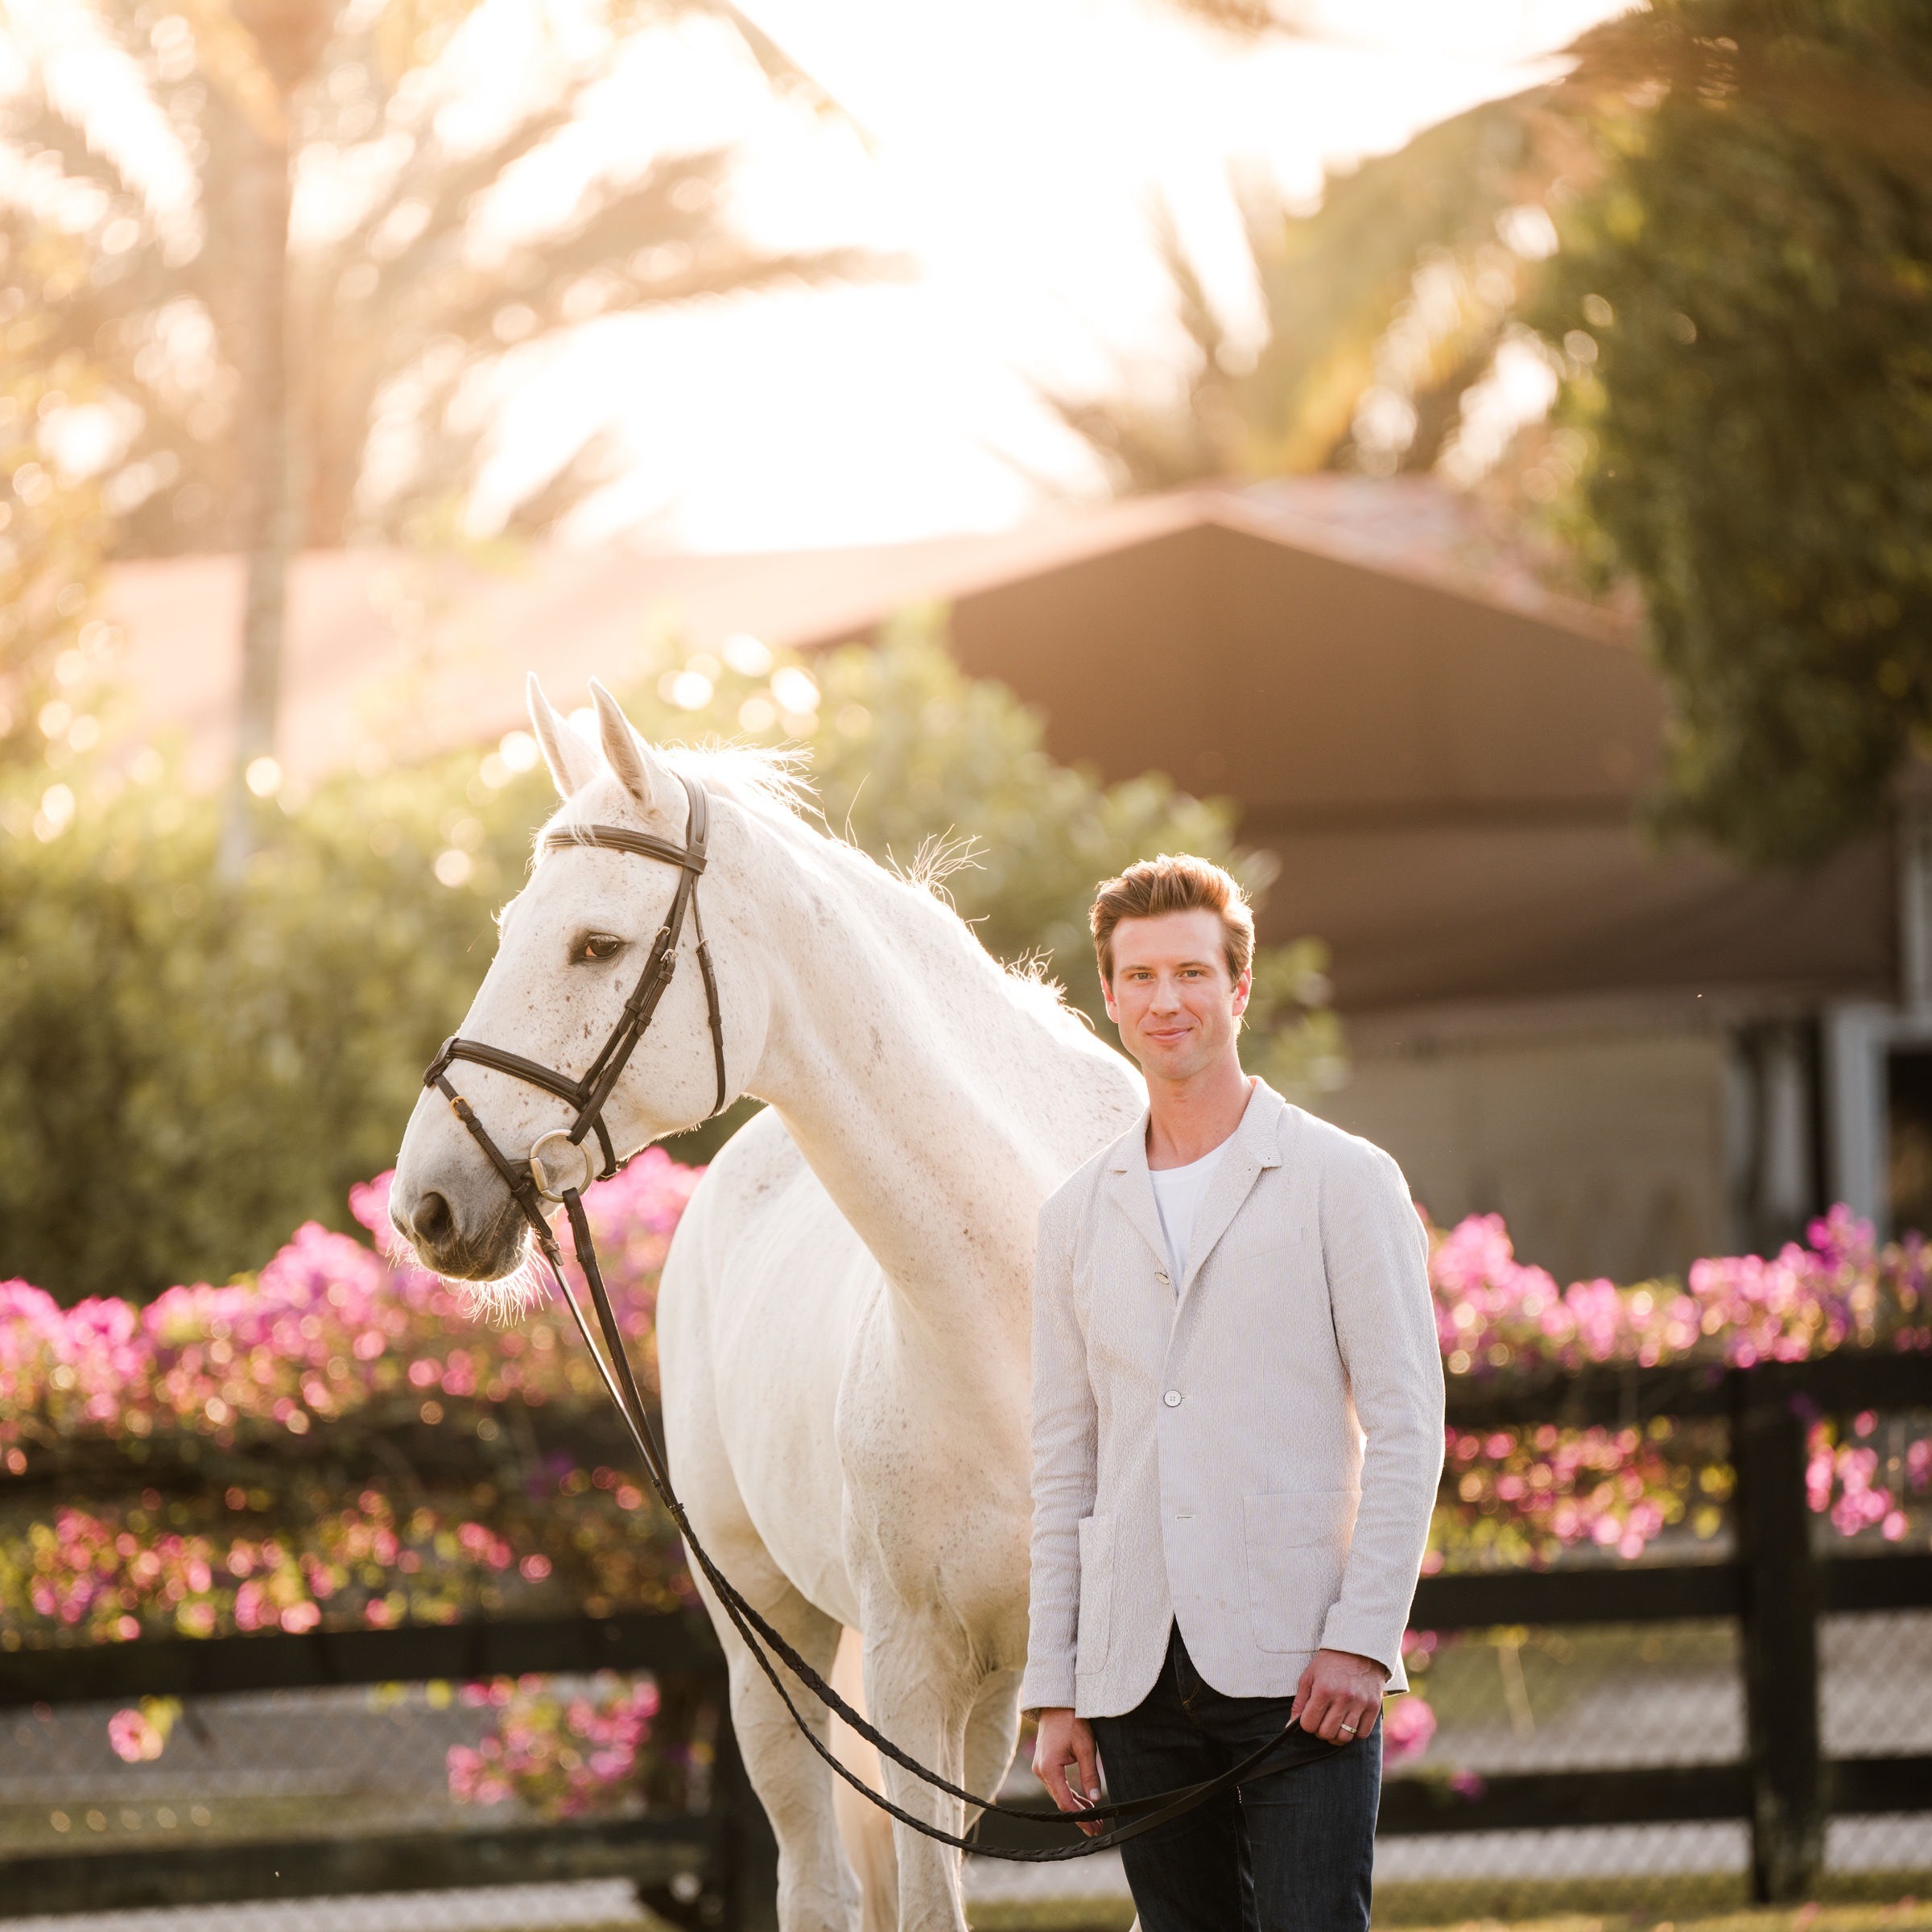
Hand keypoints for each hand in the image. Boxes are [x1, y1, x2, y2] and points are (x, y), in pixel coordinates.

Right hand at [1032, 1707, 1104, 1835]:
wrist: (1056, 1704)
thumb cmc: (1071, 1720)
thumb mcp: (1085, 1747)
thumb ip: (1090, 1774)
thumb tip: (1095, 1799)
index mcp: (1049, 1768)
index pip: (1065, 1802)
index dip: (1080, 1817)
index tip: (1093, 1826)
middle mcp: (1040, 1771)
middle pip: (1061, 1801)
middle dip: (1079, 1815)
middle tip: (1097, 1827)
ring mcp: (1040, 1767)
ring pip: (1059, 1794)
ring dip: (1075, 1806)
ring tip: (1094, 1817)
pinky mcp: (1044, 1764)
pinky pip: (1057, 1785)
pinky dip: (1070, 1794)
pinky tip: (1083, 1802)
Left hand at [1291, 1648, 1386, 1745]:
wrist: (1357, 1648)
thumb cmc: (1330, 1663)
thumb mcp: (1309, 1676)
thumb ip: (1299, 1702)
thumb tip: (1290, 1726)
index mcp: (1323, 1690)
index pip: (1309, 1724)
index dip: (1307, 1724)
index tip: (1310, 1718)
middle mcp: (1343, 1698)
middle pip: (1326, 1733)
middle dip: (1320, 1731)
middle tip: (1322, 1721)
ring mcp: (1360, 1703)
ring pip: (1344, 1737)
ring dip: (1337, 1735)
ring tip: (1335, 1723)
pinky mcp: (1374, 1707)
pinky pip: (1362, 1734)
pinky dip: (1354, 1733)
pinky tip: (1349, 1721)